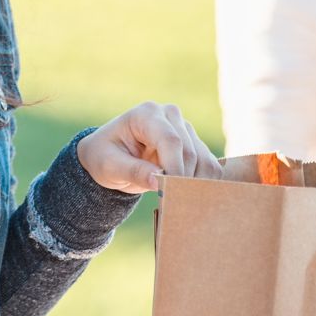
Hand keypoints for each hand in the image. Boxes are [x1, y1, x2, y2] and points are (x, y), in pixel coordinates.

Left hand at [76, 102, 222, 193]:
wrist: (109, 155)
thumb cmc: (105, 156)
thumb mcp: (109, 166)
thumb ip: (133, 171)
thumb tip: (159, 181)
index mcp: (146, 114)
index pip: (170, 140)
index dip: (175, 168)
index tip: (170, 192)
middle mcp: (169, 115)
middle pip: (190, 153)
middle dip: (182, 181)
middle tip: (170, 202)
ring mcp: (185, 128)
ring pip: (204, 161)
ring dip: (194, 184)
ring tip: (175, 200)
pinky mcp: (195, 144)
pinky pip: (210, 167)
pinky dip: (202, 184)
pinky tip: (185, 195)